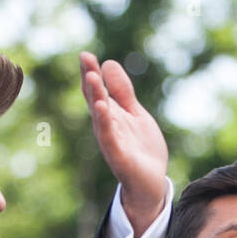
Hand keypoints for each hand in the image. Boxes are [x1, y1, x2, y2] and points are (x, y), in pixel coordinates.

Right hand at [79, 51, 168, 232]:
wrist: (151, 182)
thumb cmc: (141, 148)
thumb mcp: (135, 114)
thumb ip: (123, 92)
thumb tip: (108, 63)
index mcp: (110, 115)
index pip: (97, 91)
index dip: (91, 73)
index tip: (85, 55)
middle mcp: (106, 126)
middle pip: (95, 99)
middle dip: (91, 80)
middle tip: (86, 59)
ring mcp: (111, 141)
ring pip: (101, 117)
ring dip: (96, 97)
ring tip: (94, 78)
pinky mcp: (119, 157)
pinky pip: (110, 138)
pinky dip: (106, 123)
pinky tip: (103, 108)